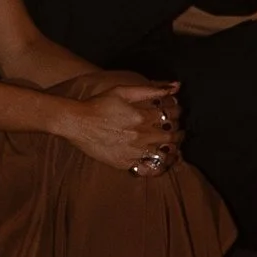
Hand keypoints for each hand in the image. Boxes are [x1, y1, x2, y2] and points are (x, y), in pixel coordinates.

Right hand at [49, 72, 181, 175]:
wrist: (77, 123)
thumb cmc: (98, 105)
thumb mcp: (123, 91)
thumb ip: (151, 89)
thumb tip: (175, 86)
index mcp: (142, 116)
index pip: (171, 115)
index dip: (178, 112)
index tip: (177, 112)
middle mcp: (141, 135)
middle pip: (171, 135)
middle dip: (179, 132)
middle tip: (179, 130)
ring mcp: (134, 151)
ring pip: (165, 154)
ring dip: (173, 149)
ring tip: (173, 146)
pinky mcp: (126, 163)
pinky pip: (150, 169)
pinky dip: (160, 165)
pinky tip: (160, 160)